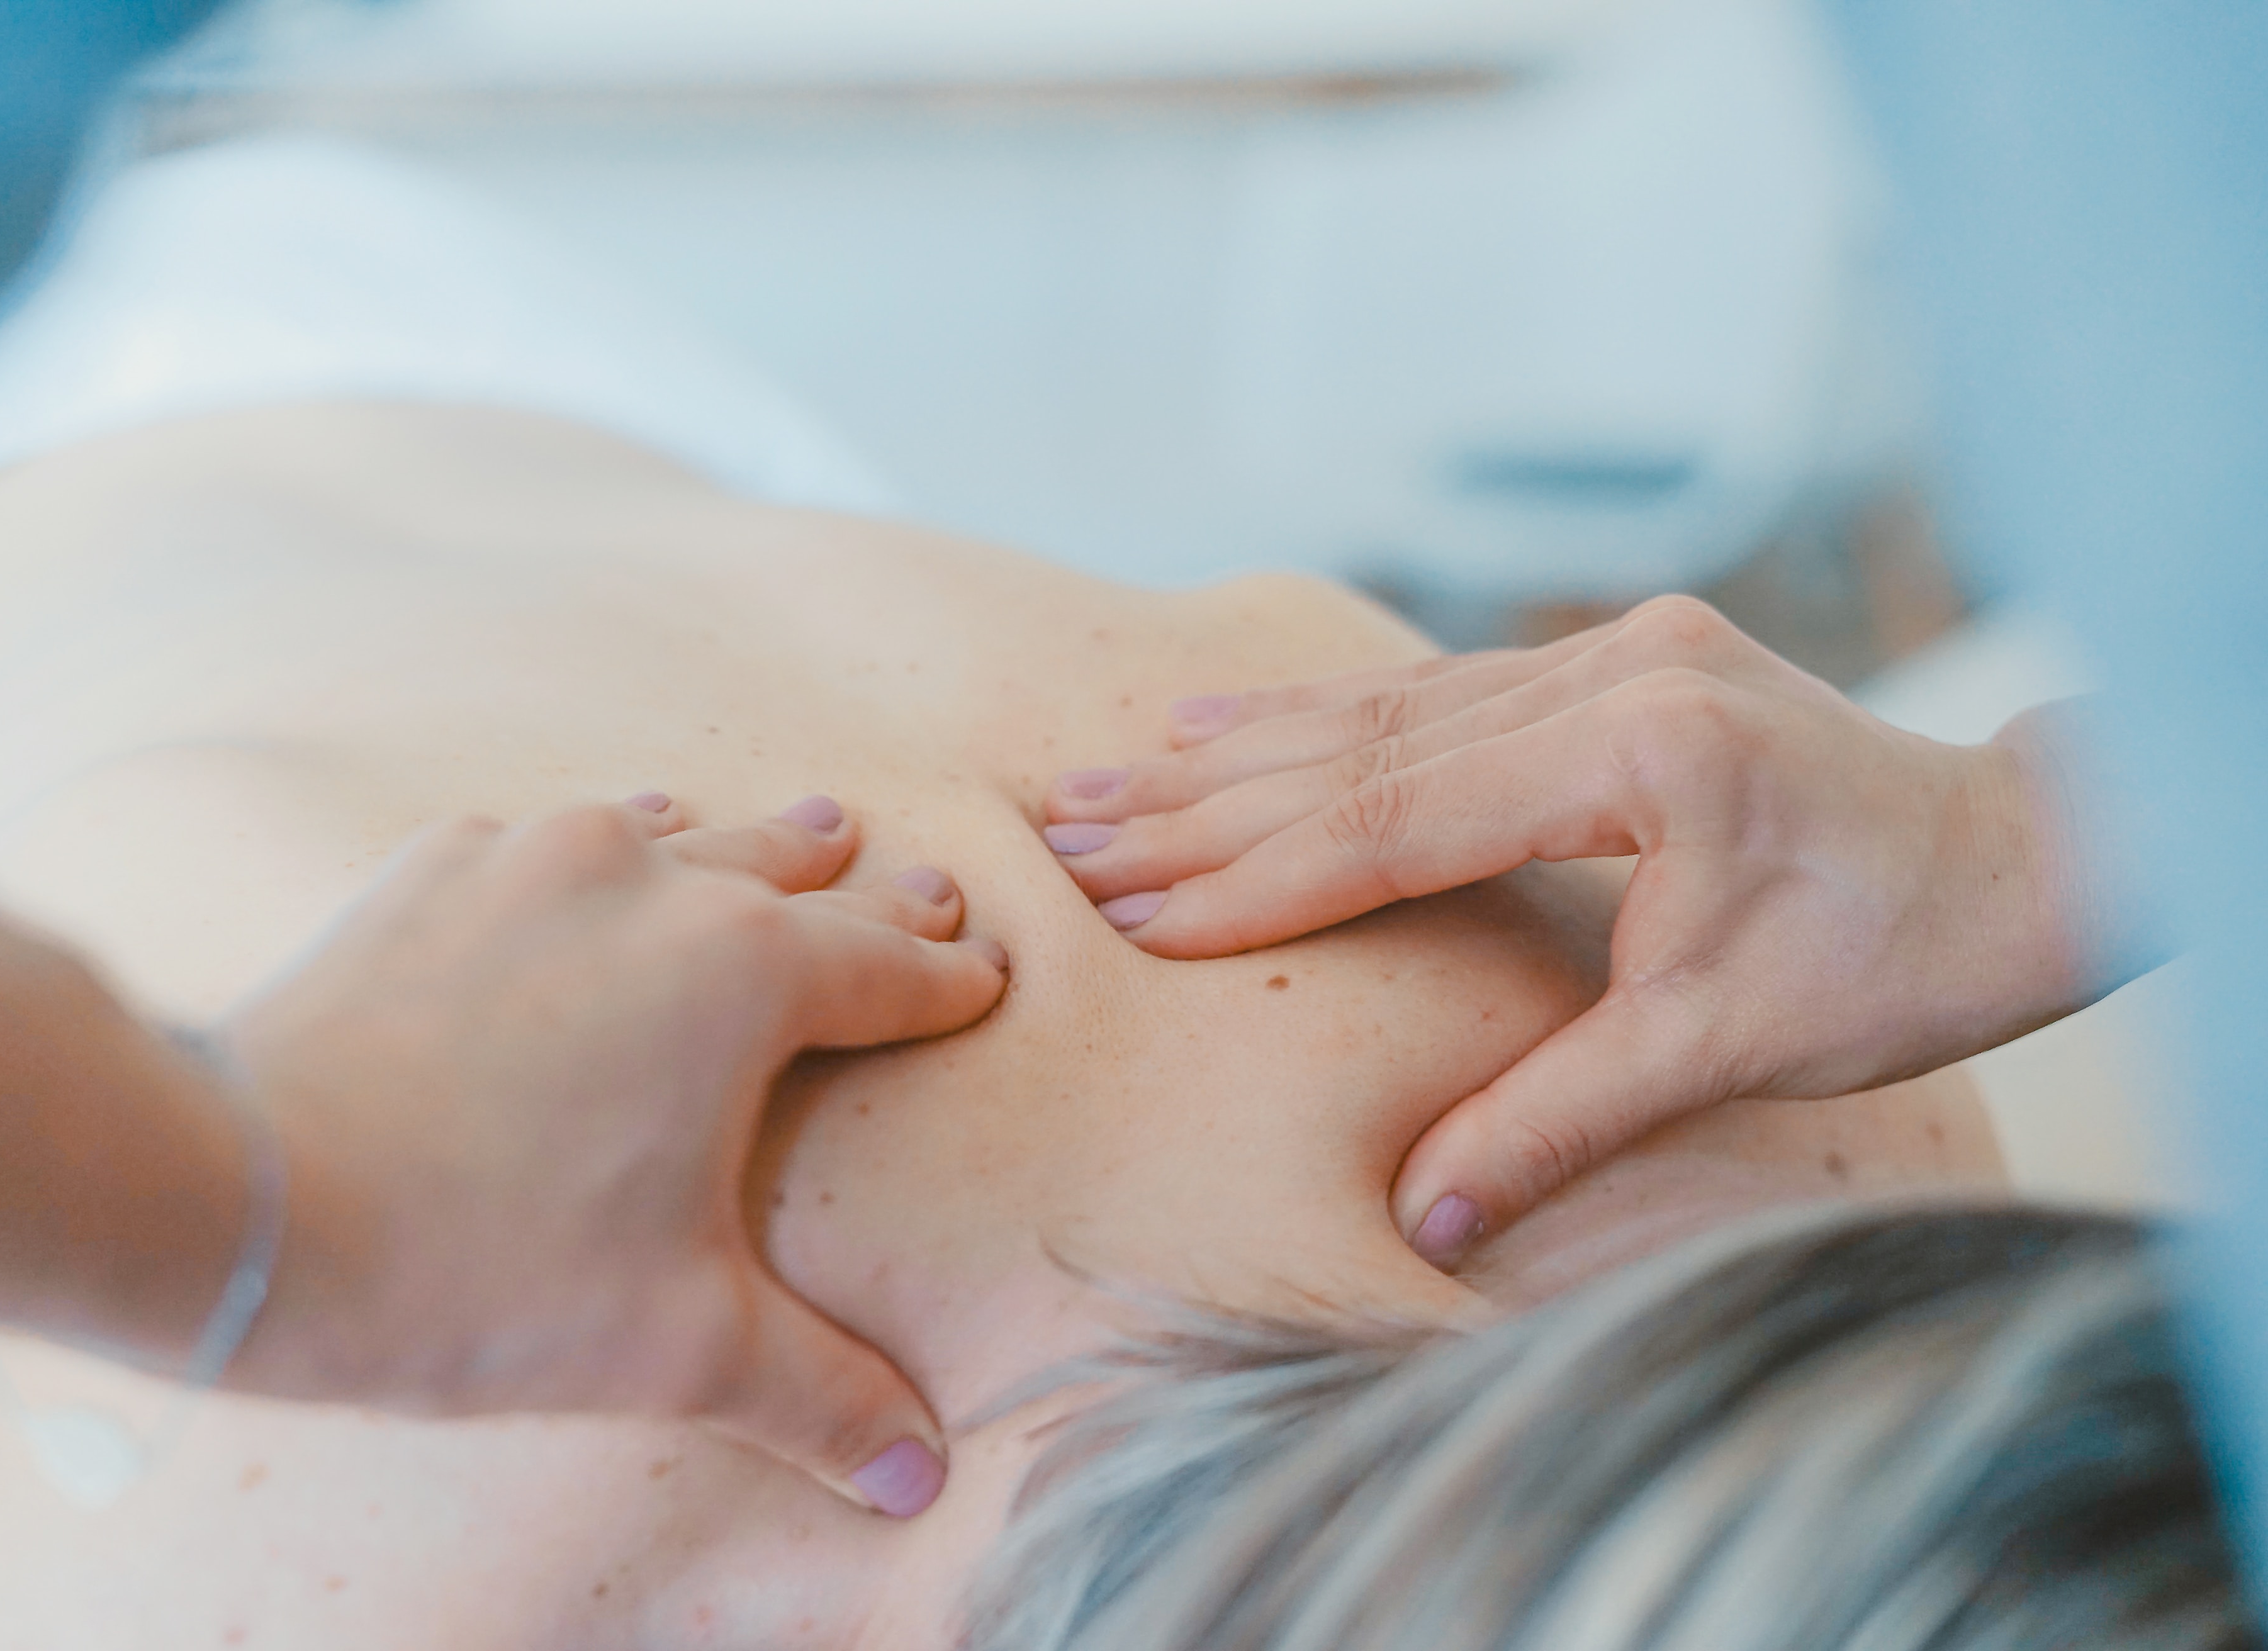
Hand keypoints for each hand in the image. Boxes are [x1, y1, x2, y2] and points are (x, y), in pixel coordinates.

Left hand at [217, 792, 1006, 1515]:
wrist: (244, 1202)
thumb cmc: (479, 1269)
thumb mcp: (677, 1346)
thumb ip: (818, 1396)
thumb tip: (917, 1474)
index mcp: (746, 974)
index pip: (888, 968)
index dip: (946, 978)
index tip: (984, 970)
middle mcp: (652, 881)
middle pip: (793, 873)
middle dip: (864, 891)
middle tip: (919, 882)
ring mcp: (532, 860)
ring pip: (672, 830)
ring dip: (738, 845)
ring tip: (793, 831)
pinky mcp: (430, 872)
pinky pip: (543, 838)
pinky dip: (594, 854)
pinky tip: (591, 858)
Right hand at [1041, 596, 2089, 1264]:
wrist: (2021, 857)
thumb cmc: (1897, 955)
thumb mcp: (1722, 1046)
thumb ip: (1559, 1118)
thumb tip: (1428, 1217)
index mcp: (1641, 750)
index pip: (1399, 821)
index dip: (1258, 876)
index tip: (1135, 909)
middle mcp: (1617, 671)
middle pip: (1368, 747)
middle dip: (1209, 801)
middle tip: (1069, 826)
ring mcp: (1618, 651)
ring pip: (1392, 707)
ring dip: (1247, 749)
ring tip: (1115, 768)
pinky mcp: (1622, 659)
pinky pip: (1442, 689)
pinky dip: (1332, 719)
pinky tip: (1240, 721)